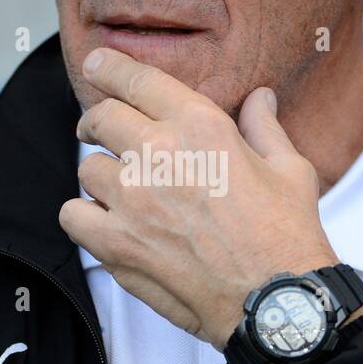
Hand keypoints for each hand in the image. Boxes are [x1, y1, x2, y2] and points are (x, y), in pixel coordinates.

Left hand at [58, 47, 342, 349]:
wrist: (275, 299)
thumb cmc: (287, 235)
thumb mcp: (289, 169)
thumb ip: (264, 128)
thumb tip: (260, 99)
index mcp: (201, 126)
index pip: (137, 80)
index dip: (110, 67)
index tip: (97, 64)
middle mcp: (160, 155)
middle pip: (101, 117)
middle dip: (96, 121)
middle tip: (99, 131)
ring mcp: (133, 200)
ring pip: (87, 168)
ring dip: (101, 176)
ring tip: (119, 190)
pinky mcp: (116, 243)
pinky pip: (72, 214)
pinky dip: (84, 217)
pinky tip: (104, 222)